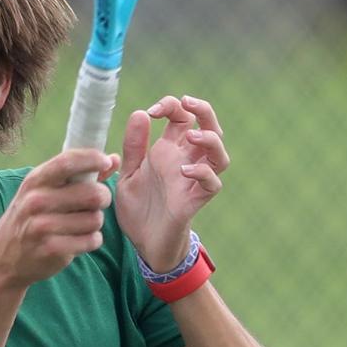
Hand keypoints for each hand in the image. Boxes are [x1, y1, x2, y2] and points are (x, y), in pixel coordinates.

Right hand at [0, 148, 119, 286]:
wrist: (2, 258)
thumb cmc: (29, 219)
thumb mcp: (43, 191)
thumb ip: (78, 174)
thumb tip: (114, 159)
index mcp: (35, 181)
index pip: (68, 161)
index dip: (93, 158)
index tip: (106, 161)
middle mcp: (36, 201)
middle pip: (92, 194)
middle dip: (103, 198)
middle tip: (97, 203)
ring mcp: (42, 226)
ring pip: (95, 219)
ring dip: (95, 223)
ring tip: (81, 225)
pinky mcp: (52, 249)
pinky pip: (91, 240)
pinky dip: (91, 241)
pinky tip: (78, 241)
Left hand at [114, 94, 228, 272]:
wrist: (142, 243)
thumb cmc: (138, 208)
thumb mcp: (127, 174)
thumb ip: (133, 147)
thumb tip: (140, 113)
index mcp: (169, 150)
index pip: (181, 117)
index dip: (172, 106)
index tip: (152, 111)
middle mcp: (185, 161)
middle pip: (209, 127)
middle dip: (203, 110)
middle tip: (187, 102)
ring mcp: (193, 181)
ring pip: (219, 154)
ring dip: (210, 139)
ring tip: (192, 136)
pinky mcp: (194, 201)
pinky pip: (212, 184)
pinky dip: (203, 173)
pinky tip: (185, 171)